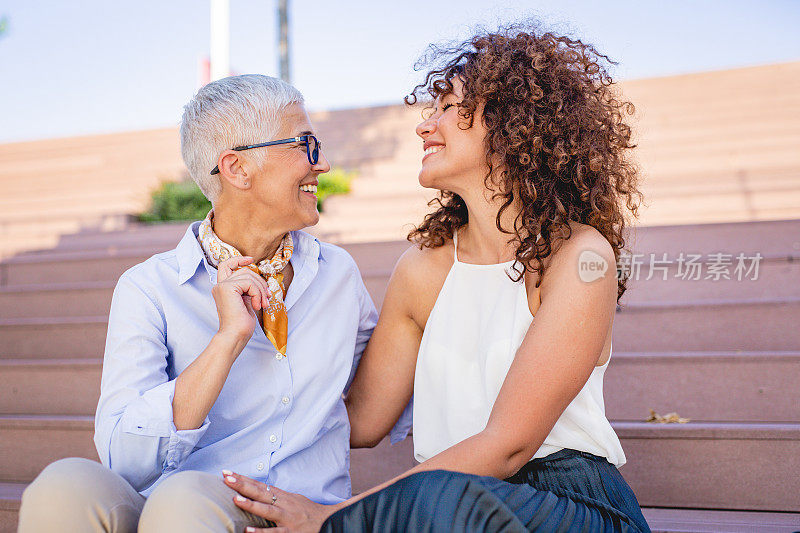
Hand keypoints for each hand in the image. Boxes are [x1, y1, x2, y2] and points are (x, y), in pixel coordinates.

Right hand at [212, 256, 271, 343]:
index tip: (251, 259)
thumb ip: (247, 289)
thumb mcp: (246, 301)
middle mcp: (219, 286)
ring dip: (261, 289)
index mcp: (223, 289)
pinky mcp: (227, 288)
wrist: (235, 336)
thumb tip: (259, 279)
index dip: (238, 260)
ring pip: (248, 275)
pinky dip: (258, 293)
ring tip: (263, 304)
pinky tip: (256, 305)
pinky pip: (250, 283)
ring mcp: (222, 286)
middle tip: (268, 297)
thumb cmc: (241, 324)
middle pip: (244, 270)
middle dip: (260, 282)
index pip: (226, 265)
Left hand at [222, 471, 341, 532]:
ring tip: (235, 499)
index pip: (259, 485)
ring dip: (251, 504)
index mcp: (282, 496)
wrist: (329, 521)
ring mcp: (286, 518)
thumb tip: (260, 489)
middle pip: (260, 492)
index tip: (227, 472)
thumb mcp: (293, 499)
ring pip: (266, 510)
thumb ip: (276, 496)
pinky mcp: (290, 532)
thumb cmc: (308, 512)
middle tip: (226, 478)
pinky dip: (260, 532)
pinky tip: (247, 530)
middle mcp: (283, 504)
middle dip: (242, 485)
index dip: (243, 479)